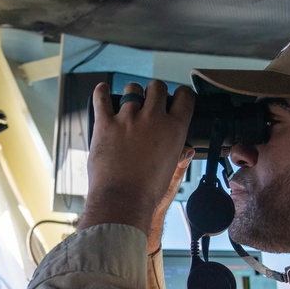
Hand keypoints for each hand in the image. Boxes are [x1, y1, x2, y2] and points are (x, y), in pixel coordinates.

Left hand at [79, 80, 194, 235]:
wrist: (122, 201)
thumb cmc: (147, 192)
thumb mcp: (172, 172)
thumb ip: (180, 156)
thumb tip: (187, 149)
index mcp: (174, 129)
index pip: (184, 97)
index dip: (181, 95)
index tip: (176, 98)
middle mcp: (153, 119)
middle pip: (157, 87)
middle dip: (155, 92)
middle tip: (150, 101)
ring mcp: (128, 119)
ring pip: (132, 89)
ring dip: (131, 94)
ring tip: (128, 103)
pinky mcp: (105, 123)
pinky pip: (102, 98)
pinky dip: (102, 92)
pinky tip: (103, 90)